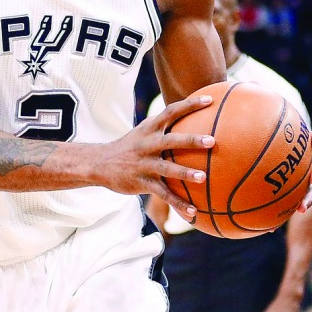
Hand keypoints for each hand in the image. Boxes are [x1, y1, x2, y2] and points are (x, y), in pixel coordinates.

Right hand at [100, 94, 214, 218]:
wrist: (99, 163)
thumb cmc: (130, 147)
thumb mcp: (143, 132)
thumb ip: (164, 127)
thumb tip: (194, 120)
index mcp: (149, 129)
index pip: (171, 112)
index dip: (190, 105)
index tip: (211, 100)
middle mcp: (147, 144)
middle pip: (171, 140)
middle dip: (191, 140)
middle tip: (212, 141)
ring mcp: (144, 164)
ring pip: (167, 168)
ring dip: (185, 173)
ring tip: (203, 178)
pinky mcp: (141, 182)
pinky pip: (163, 194)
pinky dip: (178, 203)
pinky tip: (193, 212)